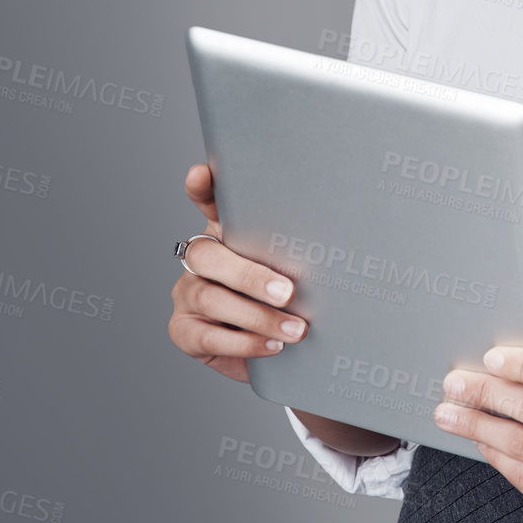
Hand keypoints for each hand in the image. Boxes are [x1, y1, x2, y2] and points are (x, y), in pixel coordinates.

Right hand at [167, 163, 306, 381]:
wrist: (276, 349)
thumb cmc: (287, 298)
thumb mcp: (292, 268)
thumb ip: (296, 252)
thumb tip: (338, 244)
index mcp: (224, 233)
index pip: (208, 202)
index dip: (202, 187)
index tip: (202, 174)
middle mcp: (200, 258)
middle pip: (208, 255)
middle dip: (249, 275)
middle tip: (288, 291)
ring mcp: (187, 293)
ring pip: (210, 298)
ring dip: (257, 316)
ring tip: (296, 329)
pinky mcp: (184, 331)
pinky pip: (209, 337)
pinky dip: (245, 343)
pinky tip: (273, 345)